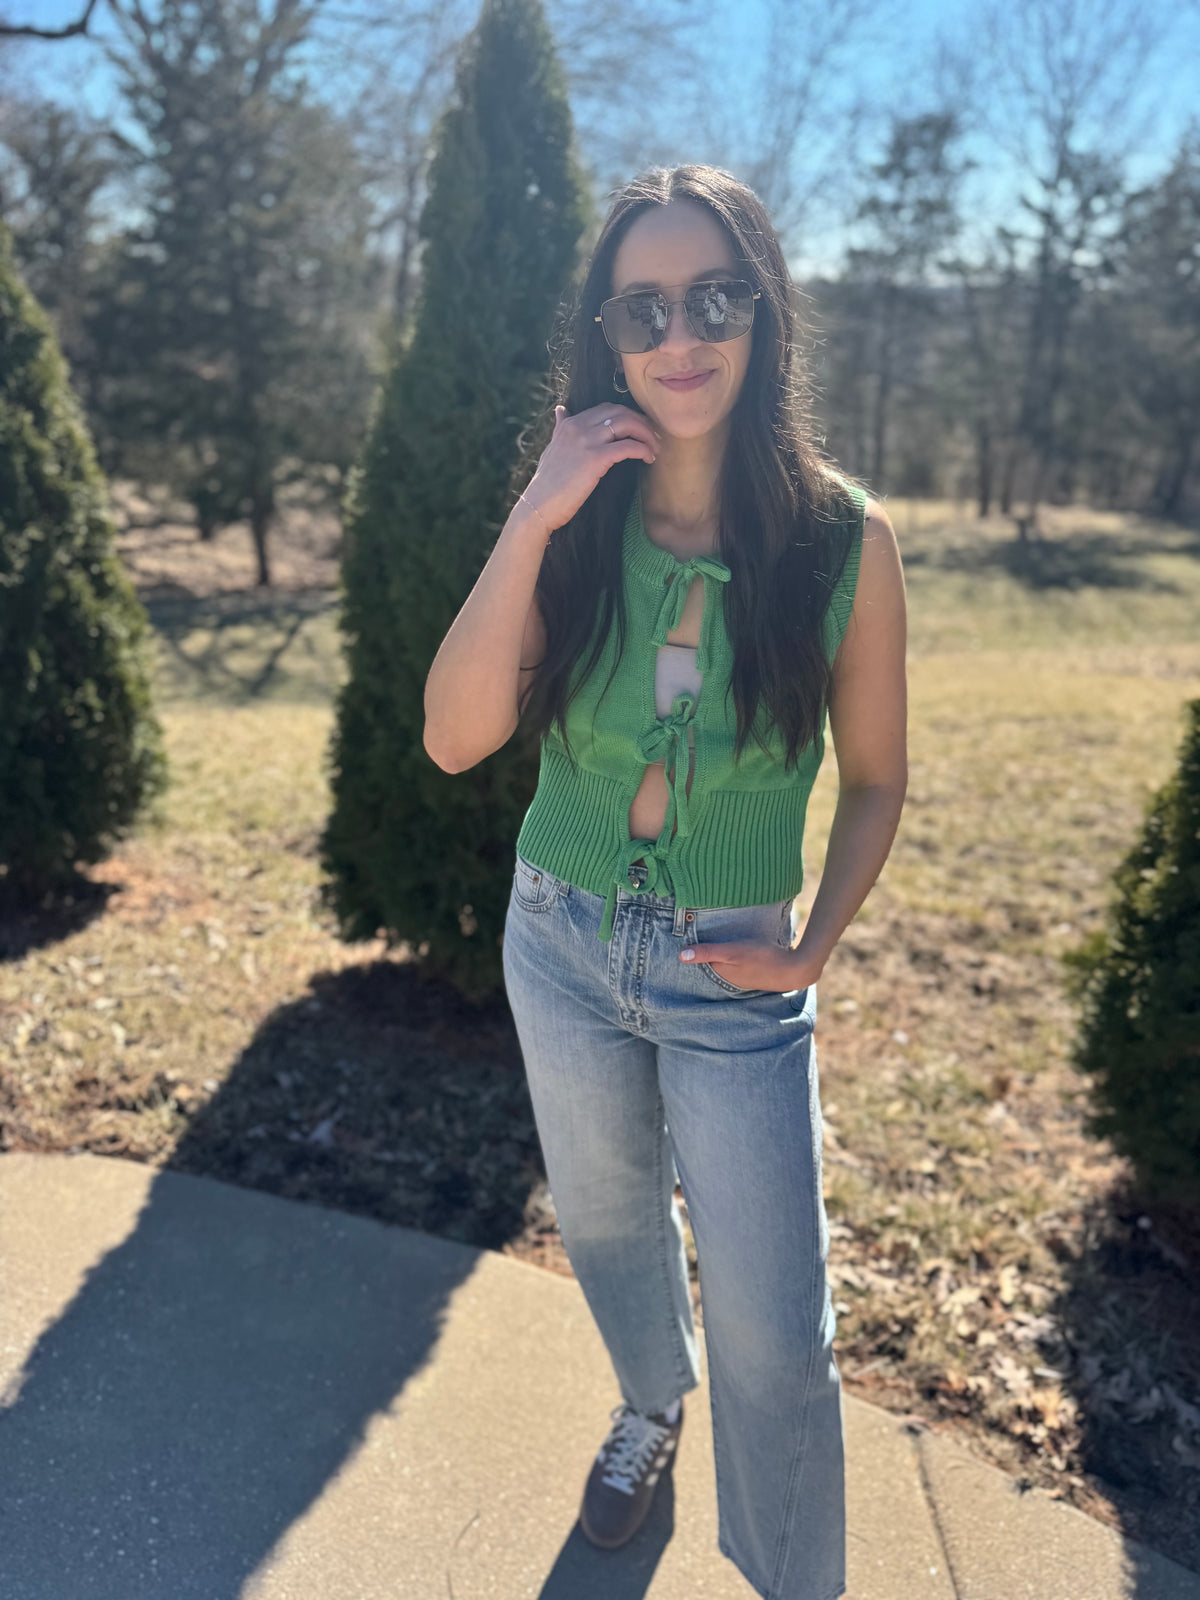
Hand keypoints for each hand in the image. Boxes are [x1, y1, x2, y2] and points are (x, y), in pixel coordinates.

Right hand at [516, 403, 660, 537]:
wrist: (539, 506)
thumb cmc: (548, 484)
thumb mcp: (552, 448)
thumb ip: (560, 428)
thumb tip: (560, 410)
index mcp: (570, 423)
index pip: (607, 409)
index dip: (628, 416)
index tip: (641, 430)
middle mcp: (578, 427)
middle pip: (620, 412)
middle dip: (641, 422)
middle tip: (654, 437)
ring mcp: (586, 441)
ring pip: (627, 424)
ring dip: (646, 435)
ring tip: (655, 449)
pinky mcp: (595, 459)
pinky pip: (628, 446)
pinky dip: (643, 449)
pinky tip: (648, 458)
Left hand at [679, 939, 823, 993]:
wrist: (795, 969)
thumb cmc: (761, 958)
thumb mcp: (732, 951)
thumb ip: (708, 952)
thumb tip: (680, 956)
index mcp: (723, 973)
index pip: (703, 963)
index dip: (696, 951)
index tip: (686, 939)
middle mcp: (732, 979)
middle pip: (714, 964)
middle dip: (707, 955)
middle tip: (699, 937)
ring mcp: (745, 978)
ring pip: (728, 965)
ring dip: (723, 956)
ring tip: (719, 942)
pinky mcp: (757, 973)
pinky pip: (741, 965)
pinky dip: (737, 958)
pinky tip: (741, 950)